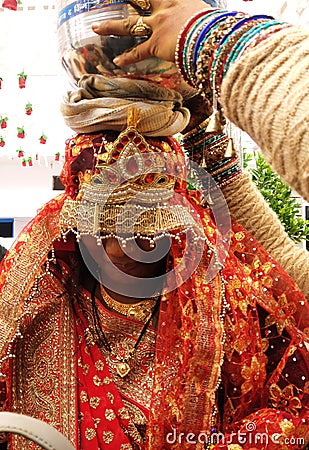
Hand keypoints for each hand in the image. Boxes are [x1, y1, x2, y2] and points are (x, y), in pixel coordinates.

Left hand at [92, 0, 210, 66]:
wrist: (214, 37)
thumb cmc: (217, 29)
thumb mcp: (207, 16)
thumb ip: (197, 20)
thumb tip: (204, 29)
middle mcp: (165, 8)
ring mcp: (158, 25)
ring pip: (129, 24)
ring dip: (110, 26)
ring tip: (96, 27)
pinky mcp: (156, 43)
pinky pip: (138, 52)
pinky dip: (128, 58)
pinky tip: (117, 62)